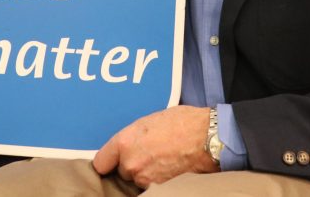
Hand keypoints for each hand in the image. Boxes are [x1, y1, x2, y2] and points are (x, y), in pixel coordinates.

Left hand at [92, 105, 215, 187]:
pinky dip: (158, 180)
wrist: (209, 138)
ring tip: (164, 159)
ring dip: (146, 173)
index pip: (101, 163)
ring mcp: (145, 179)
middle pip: (122, 171)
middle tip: (150, 153)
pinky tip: (170, 168)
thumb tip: (131, 144)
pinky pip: (152, 186)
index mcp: (125, 142)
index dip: (107, 162)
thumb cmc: (184, 123)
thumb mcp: (151, 120)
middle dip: (133, 165)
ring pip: (138, 180)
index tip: (111, 162)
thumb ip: (134, 136)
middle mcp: (130, 163)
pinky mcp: (159, 189)